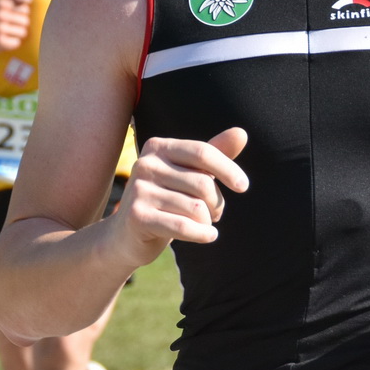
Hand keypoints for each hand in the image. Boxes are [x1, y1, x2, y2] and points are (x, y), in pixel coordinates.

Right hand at [110, 129, 249, 266]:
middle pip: (202, 183)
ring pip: (196, 208)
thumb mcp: (189, 174)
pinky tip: (209, 236)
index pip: (202, 152)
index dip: (228, 169)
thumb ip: (214, 154)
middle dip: (217, 203)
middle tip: (215, 214)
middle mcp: (145, 164)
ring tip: (202, 225)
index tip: (243, 186)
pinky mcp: (138, 216)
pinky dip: (203, 234)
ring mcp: (139, 190)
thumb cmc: (166, 199)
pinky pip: (184, 226)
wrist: (127, 235)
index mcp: (158, 147)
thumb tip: (242, 133)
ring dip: (208, 222)